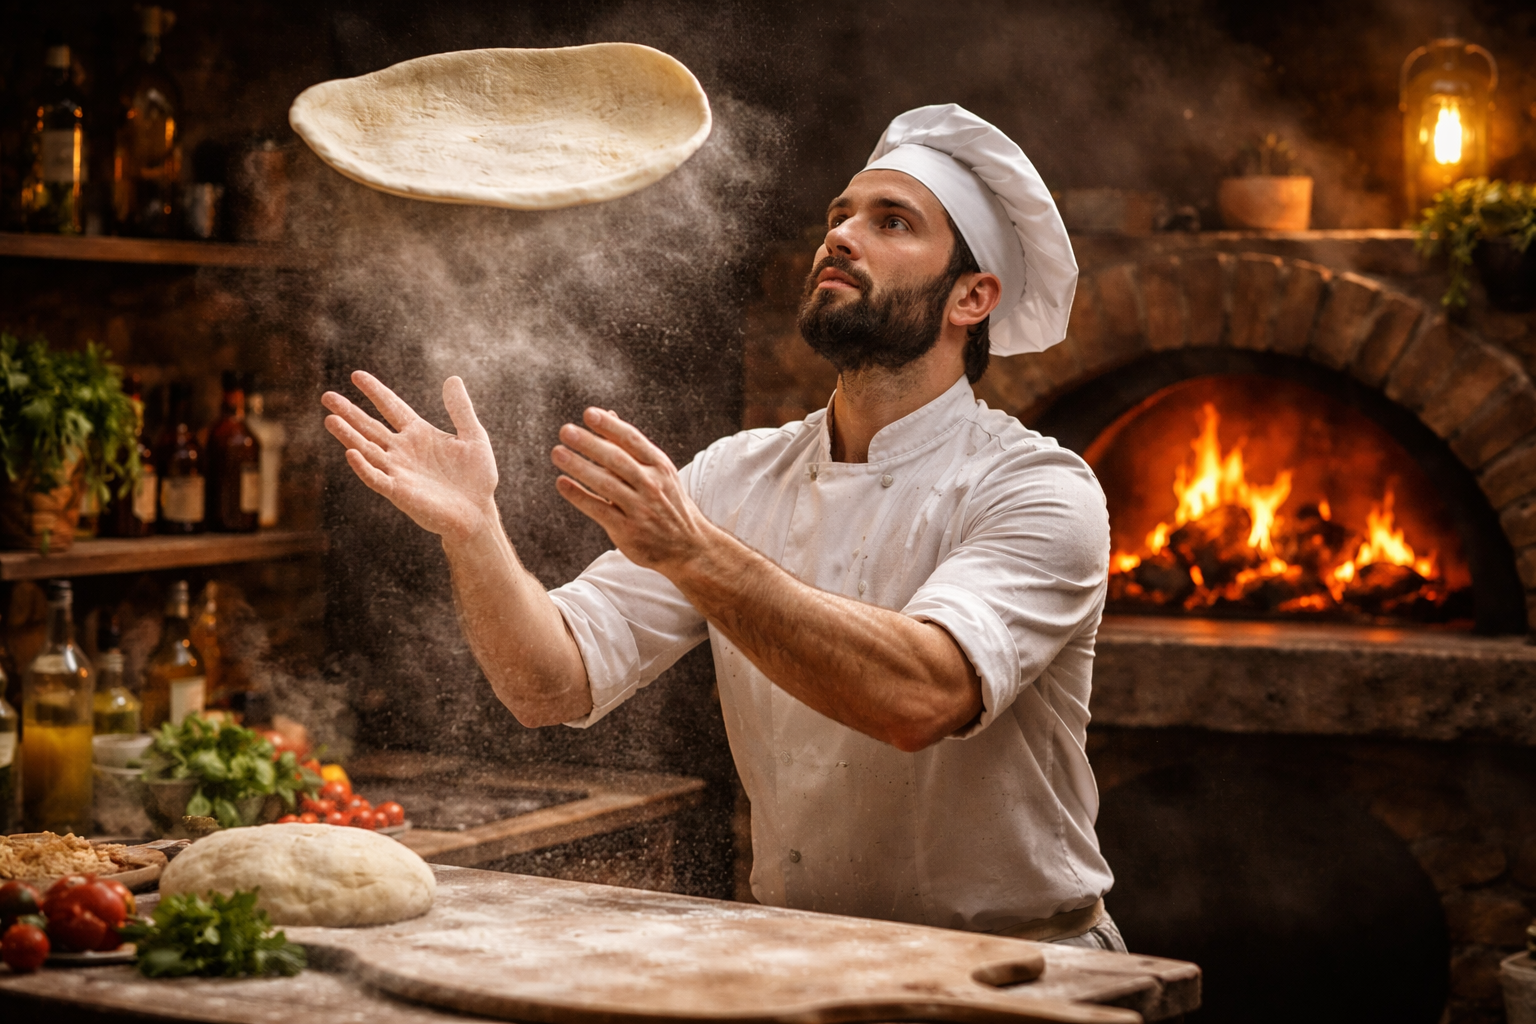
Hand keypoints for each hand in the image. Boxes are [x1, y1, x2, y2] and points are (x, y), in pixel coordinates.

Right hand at [322, 372, 497, 542]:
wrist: (478, 513)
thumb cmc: (477, 478)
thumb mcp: (474, 437)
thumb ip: (461, 410)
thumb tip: (452, 378)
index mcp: (419, 434)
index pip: (391, 407)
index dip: (375, 392)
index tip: (356, 375)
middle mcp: (403, 450)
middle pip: (370, 427)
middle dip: (349, 412)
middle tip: (327, 396)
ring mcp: (398, 471)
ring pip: (367, 450)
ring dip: (348, 436)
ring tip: (330, 419)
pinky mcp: (399, 492)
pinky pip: (376, 478)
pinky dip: (363, 467)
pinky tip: (351, 453)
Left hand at [552, 409, 716, 572]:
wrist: (688, 546)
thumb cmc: (667, 502)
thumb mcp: (659, 471)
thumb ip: (632, 446)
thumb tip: (608, 414)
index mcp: (659, 466)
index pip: (632, 440)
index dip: (610, 426)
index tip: (588, 413)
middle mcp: (651, 484)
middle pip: (617, 460)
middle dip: (590, 444)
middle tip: (565, 431)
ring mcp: (640, 508)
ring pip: (606, 483)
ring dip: (580, 467)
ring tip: (558, 453)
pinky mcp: (628, 530)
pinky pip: (599, 509)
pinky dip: (579, 496)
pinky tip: (562, 483)